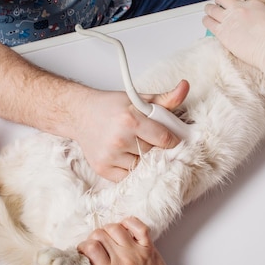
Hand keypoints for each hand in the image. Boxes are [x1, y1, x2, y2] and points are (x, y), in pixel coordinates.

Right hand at [75, 80, 189, 181]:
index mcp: (130, 120)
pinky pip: (129, 177)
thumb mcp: (139, 99)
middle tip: (148, 139)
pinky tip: (127, 156)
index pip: (165, 139)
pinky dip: (131, 169)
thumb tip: (185, 87)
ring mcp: (110, 156)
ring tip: (135, 146)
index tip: (172, 140)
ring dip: (144, 159)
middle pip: (155, 153)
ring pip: (143, 167)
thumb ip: (165, 99)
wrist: (79, 114)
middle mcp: (120, 139)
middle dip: (156, 148)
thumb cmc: (110, 107)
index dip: (172, 140)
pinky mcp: (103, 169)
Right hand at [78, 217, 193, 264]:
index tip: (84, 249)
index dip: (83, 246)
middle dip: (93, 237)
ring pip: (116, 228)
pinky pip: (139, 226)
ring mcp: (137, 251)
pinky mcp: (149, 247)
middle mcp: (122, 260)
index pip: (91, 247)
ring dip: (108, 230)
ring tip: (108, 237)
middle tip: (95, 244)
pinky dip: (129, 222)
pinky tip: (124, 228)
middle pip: (100, 235)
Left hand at [203, 0, 264, 91]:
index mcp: (257, 4)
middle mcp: (242, 8)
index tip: (237, 8)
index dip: (238, 4)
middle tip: (218, 5)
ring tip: (209, 12)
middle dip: (220, 1)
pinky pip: (208, 22)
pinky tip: (207, 22)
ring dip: (210, 10)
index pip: (242, 0)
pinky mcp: (223, 32)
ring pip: (212, 7)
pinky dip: (206, 21)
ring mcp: (231, 19)